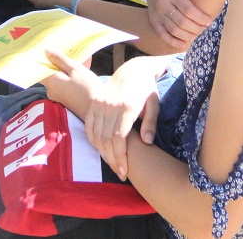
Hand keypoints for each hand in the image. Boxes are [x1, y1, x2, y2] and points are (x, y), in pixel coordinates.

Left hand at [43, 50, 101, 119]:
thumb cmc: (87, 87)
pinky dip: (68, 78)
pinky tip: (78, 73)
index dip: (41, 60)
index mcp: (51, 82)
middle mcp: (51, 91)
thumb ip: (60, 60)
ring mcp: (58, 97)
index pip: (38, 70)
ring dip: (64, 71)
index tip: (46, 51)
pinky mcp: (65, 101)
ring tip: (76, 62)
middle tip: (65, 54)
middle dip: (56, 64)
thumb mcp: (75, 69)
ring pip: (57, 79)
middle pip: (48, 74)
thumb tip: (46, 51)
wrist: (99, 110)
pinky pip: (62, 86)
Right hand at [84, 57, 160, 179]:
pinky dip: (93, 140)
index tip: (125, 172)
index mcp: (127, 107)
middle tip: (121, 173)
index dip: (120, 158)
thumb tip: (147, 142)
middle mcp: (110, 105)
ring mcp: (100, 103)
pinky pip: (89, 126)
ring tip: (113, 164)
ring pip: (96, 135)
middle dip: (112, 160)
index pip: (119, 139)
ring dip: (103, 153)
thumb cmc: (146, 89)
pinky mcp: (94, 102)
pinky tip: (101, 150)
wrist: (133, 70)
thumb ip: (151, 123)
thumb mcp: (154, 104)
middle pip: (106, 140)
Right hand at [147, 0, 212, 49]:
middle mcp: (162, 5)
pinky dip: (173, 42)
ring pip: (174, 30)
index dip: (200, 17)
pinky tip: (184, 45)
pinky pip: (163, 35)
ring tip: (198, 35)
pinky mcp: (154, 22)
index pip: (187, 9)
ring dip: (188, 35)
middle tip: (205, 28)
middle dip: (196, 28)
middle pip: (182, 22)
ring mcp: (157, 15)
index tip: (209, 20)